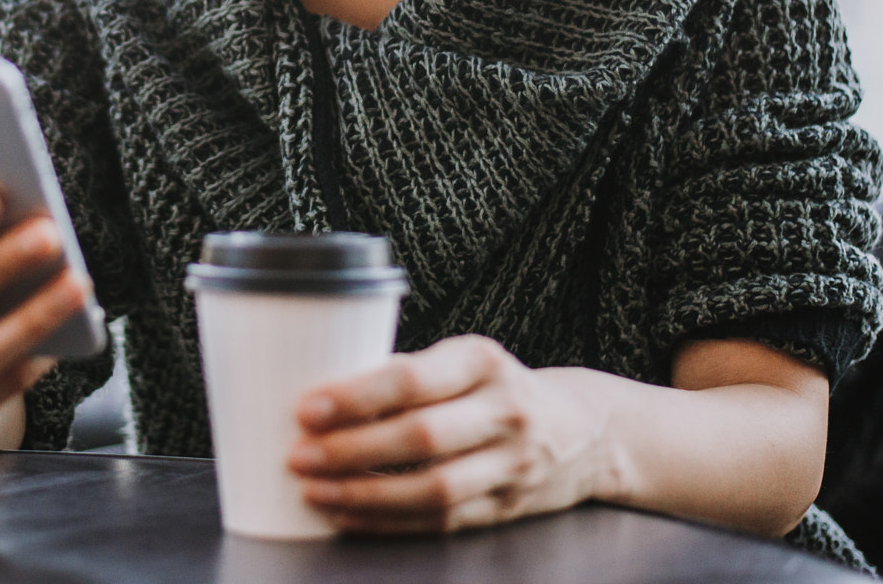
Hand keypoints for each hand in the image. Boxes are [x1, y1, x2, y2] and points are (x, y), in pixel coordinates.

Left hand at [287, 335, 615, 533]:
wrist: (583, 432)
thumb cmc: (497, 388)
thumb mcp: (464, 361)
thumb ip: (409, 373)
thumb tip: (326, 392)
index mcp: (483, 360)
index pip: (414, 379)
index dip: (357, 397)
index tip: (306, 408)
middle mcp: (505, 411)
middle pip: (422, 437)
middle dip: (351, 450)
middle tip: (299, 455)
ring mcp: (512, 464)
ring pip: (433, 488)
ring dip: (364, 495)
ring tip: (314, 490)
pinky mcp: (507, 507)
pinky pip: (442, 521)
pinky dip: (388, 522)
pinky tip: (348, 516)